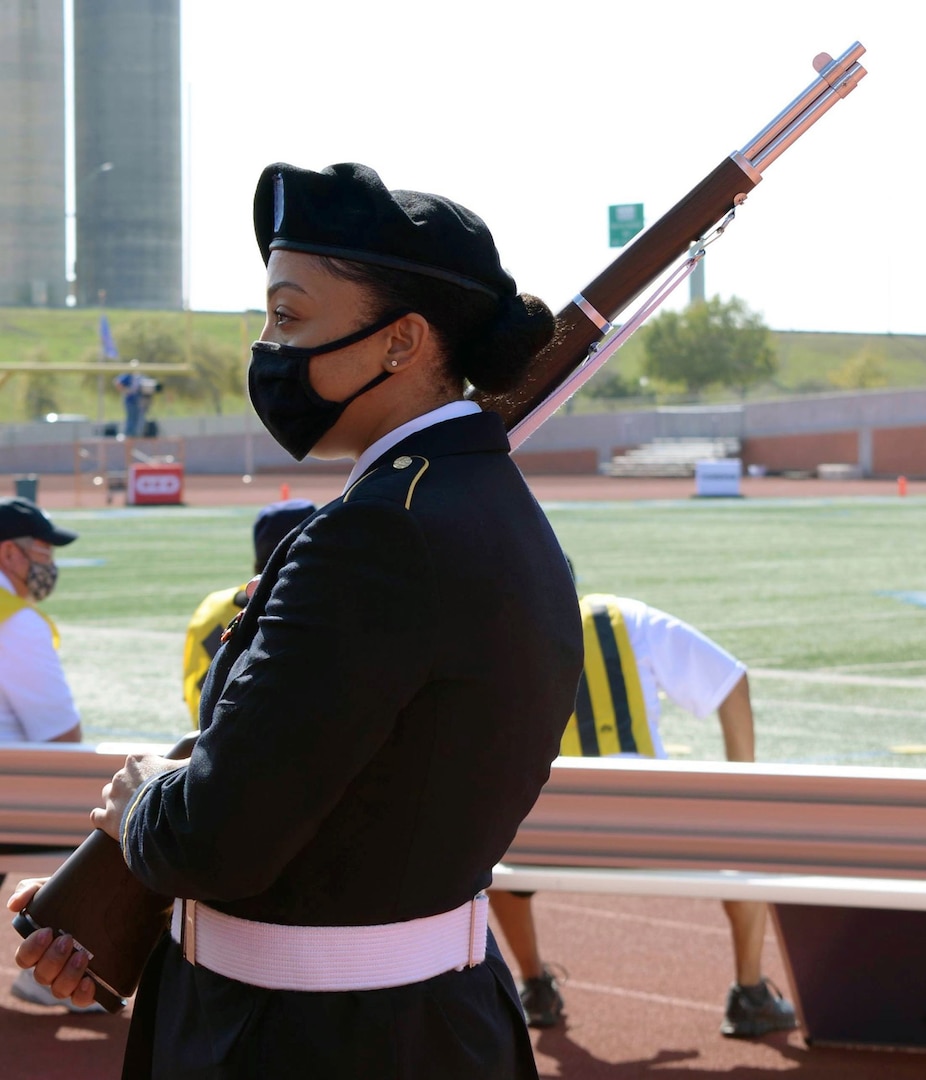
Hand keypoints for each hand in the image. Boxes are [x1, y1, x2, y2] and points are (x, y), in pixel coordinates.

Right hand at [8, 878, 96, 1007]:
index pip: (25, 958)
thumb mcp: (54, 889)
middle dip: (53, 959)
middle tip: (68, 940)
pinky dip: (83, 995)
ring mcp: (71, 977)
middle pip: (41, 975)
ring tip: (83, 956)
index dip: (31, 949)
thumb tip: (14, 905)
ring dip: (68, 975)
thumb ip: (31, 890)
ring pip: (59, 990)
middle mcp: (53, 966)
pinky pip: (81, 1000)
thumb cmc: (75, 898)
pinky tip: (91, 981)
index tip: (47, 931)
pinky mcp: (93, 984)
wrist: (114, 898)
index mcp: (40, 947)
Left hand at [89, 753, 187, 840]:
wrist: (161, 815)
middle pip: (124, 779)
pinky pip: (97, 816)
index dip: (149, 771)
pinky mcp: (106, 818)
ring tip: (133, 811)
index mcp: (137, 759)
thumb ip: (193, 759)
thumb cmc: (176, 787)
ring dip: (118, 802)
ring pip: (109, 795)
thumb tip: (208, 750)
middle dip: (134, 788)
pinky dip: (102, 819)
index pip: (138, 761)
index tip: (158, 781)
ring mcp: (112, 797)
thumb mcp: (188, 768)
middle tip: (150, 799)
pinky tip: (111, 824)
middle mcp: (121, 775)